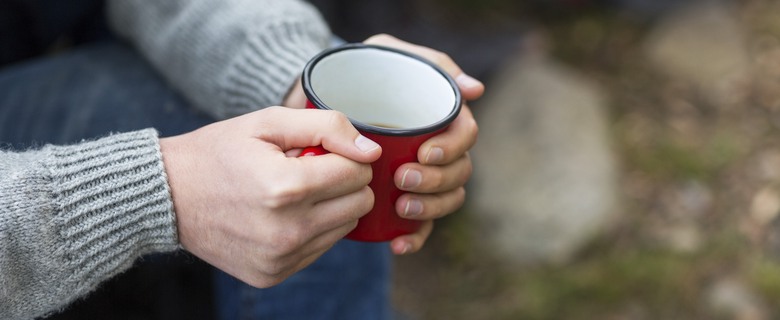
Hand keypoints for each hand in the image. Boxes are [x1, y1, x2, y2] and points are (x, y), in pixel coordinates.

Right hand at [159, 107, 380, 286]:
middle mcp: (288, 230)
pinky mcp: (273, 275)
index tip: (321, 150)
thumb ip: (326, 127)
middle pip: (360, 203)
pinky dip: (313, 229)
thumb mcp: (268, 122)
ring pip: (346, 227)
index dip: (347, 155)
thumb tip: (371, 150)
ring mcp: (280, 258)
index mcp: (287, 188)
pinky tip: (283, 214)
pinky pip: (321, 249)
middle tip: (311, 169)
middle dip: (345, 181)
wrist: (166, 196)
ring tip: (293, 191)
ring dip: (332, 206)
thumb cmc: (219, 152)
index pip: (359, 173)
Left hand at [363, 34, 483, 254]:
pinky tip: (398, 244)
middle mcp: (439, 150)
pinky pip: (420, 227)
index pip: (465, 137)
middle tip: (403, 180)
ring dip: (429, 209)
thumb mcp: (390, 54)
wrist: (321, 96)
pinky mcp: (403, 198)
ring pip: (445, 200)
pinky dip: (414, 239)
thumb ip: (431, 65)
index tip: (424, 153)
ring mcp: (423, 176)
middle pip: (458, 173)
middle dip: (435, 182)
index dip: (451, 149)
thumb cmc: (362, 70)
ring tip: (401, 209)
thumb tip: (475, 89)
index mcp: (442, 118)